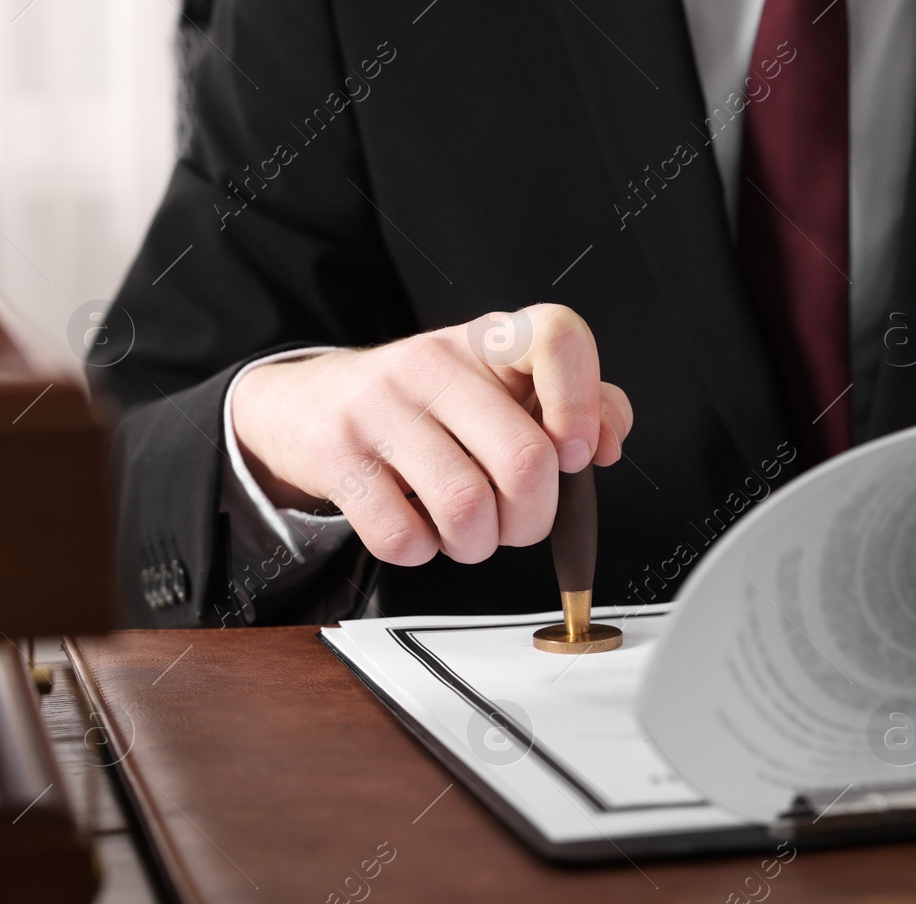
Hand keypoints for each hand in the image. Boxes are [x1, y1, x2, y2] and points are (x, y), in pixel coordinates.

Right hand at [230, 304, 631, 565]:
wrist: (309, 405)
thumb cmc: (431, 407)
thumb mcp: (504, 389)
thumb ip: (579, 406)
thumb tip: (605, 443)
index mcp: (490, 342)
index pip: (557, 338)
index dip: (582, 403)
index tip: (575, 452)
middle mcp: (434, 362)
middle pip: (524, 459)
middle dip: (533, 518)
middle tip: (518, 520)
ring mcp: (379, 406)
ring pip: (467, 508)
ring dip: (479, 544)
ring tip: (467, 530)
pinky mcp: (336, 457)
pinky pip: (404, 538)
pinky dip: (423, 553)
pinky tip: (418, 527)